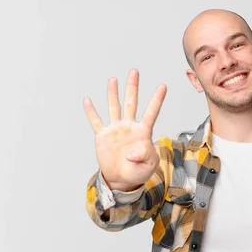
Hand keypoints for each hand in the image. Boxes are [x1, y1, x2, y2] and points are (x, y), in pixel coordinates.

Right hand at [84, 69, 166, 191]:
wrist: (122, 179)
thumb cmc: (138, 171)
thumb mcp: (148, 166)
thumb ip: (143, 157)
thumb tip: (131, 153)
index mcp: (143, 132)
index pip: (151, 113)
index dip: (157, 100)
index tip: (163, 86)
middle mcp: (129, 127)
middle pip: (131, 103)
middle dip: (133, 87)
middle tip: (134, 72)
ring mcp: (116, 130)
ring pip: (114, 107)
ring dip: (113, 93)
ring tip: (113, 79)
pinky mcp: (103, 136)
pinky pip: (96, 122)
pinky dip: (91, 112)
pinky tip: (88, 100)